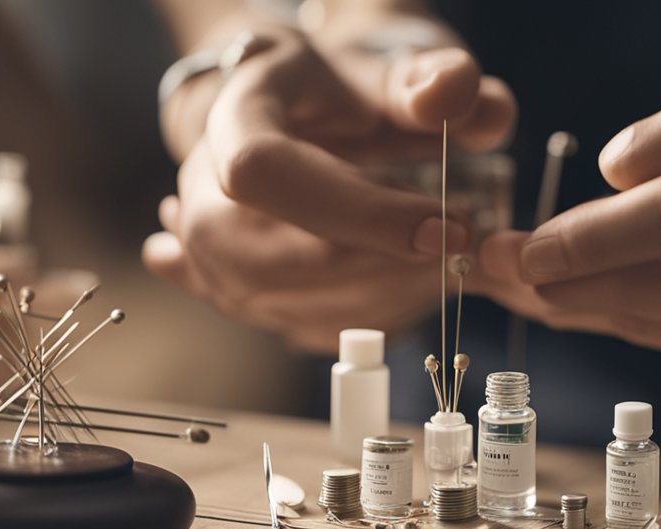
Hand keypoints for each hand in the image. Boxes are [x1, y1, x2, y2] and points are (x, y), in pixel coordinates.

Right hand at [144, 24, 514, 351]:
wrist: (294, 122)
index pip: (265, 172)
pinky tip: (410, 286)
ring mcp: (206, 251)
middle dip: (381, 267)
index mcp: (233, 117)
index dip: (360, 212)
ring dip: (382, 300)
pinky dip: (367, 318)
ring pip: (287, 306)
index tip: (449, 228)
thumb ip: (432, 79)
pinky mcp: (232, 294)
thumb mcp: (391, 70)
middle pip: (275, 260)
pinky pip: (298, 327)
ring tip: (445, 266)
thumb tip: (449, 92)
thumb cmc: (341, 96)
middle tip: (459, 250)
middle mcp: (201, 190)